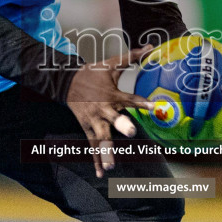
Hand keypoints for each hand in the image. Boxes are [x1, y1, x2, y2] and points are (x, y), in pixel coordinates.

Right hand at [64, 49, 151, 178]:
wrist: (66, 81)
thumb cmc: (93, 73)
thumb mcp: (111, 63)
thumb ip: (132, 57)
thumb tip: (151, 46)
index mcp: (112, 94)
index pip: (130, 99)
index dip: (142, 102)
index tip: (155, 107)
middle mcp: (103, 109)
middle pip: (113, 119)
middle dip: (120, 125)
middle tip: (130, 132)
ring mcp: (93, 120)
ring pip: (100, 137)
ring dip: (106, 151)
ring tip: (112, 165)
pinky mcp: (86, 128)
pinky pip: (92, 146)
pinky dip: (96, 161)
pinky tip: (101, 174)